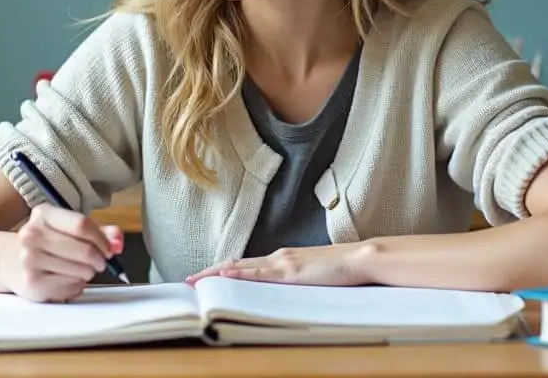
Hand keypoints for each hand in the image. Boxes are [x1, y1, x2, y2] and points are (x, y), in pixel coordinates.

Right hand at [0, 204, 122, 301]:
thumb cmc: (49, 243)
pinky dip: (77, 285)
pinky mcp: (32, 282)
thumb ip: (100, 232)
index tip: (109, 248)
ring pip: (80, 270)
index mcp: (43, 214)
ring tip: (81, 270)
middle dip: (100, 260)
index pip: (82, 224)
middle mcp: (32, 234)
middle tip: (100, 263)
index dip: (103, 239)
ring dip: (88, 273)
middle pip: (84, 250)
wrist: (11, 261)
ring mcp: (29, 259)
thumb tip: (117, 241)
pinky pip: (71, 286)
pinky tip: (68, 279)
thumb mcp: (71, 229)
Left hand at [185, 243, 373, 286]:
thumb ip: (296, 280)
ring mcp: (283, 263)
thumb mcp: (312, 276)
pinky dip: (239, 274)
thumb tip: (284, 291)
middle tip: (187, 281)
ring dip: (217, 274)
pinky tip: (225, 275)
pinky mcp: (291, 271)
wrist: (359, 259)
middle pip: (236, 263)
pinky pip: (260, 274)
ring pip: (242, 267)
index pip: (245, 264)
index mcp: (282, 259)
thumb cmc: (341, 269)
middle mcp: (278, 257)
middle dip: (210, 272)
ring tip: (196, 281)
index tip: (203, 276)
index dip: (223, 270)